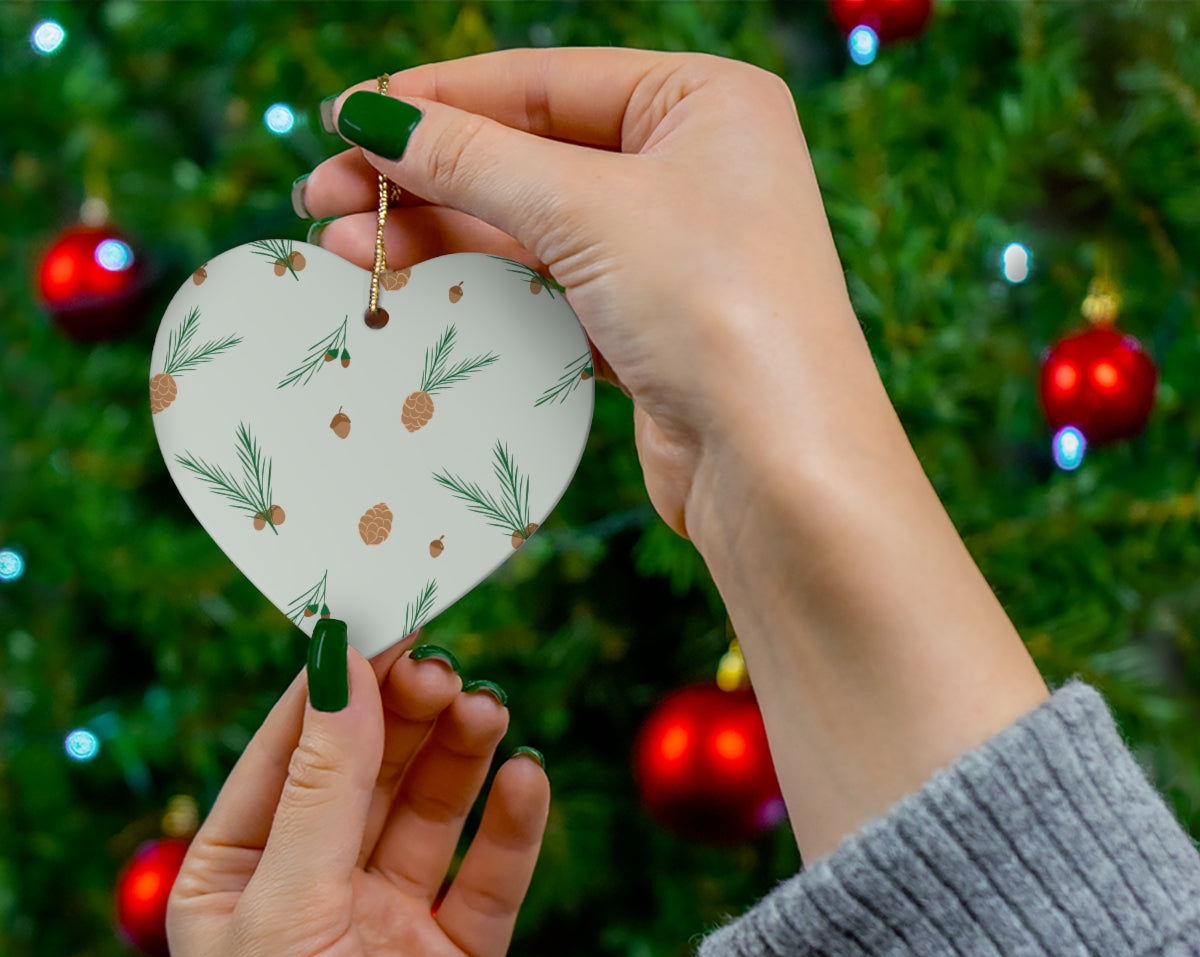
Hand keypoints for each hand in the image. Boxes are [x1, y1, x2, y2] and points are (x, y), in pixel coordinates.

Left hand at [167, 634, 548, 956]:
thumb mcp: (287, 910)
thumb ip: (324, 786)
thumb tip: (341, 663)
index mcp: (240, 874)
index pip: (291, 749)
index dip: (337, 683)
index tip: (384, 617)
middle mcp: (315, 891)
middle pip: (370, 770)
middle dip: (406, 716)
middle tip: (446, 668)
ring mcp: (390, 924)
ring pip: (432, 812)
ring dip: (461, 757)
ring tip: (489, 711)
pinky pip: (491, 876)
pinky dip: (512, 826)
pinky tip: (527, 781)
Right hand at [299, 49, 1048, 863]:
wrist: (778, 465)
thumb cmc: (714, 307)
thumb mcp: (587, 210)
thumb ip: (474, 160)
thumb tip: (371, 119)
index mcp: (704, 102)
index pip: (544, 81)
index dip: (437, 99)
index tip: (346, 119)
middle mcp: (692, 169)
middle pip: (529, 155)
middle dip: (424, 176)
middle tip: (324, 196)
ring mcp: (670, 253)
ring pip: (532, 228)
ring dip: (440, 235)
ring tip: (344, 247)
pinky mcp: (648, 328)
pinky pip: (549, 289)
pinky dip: (483, 288)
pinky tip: (413, 287)